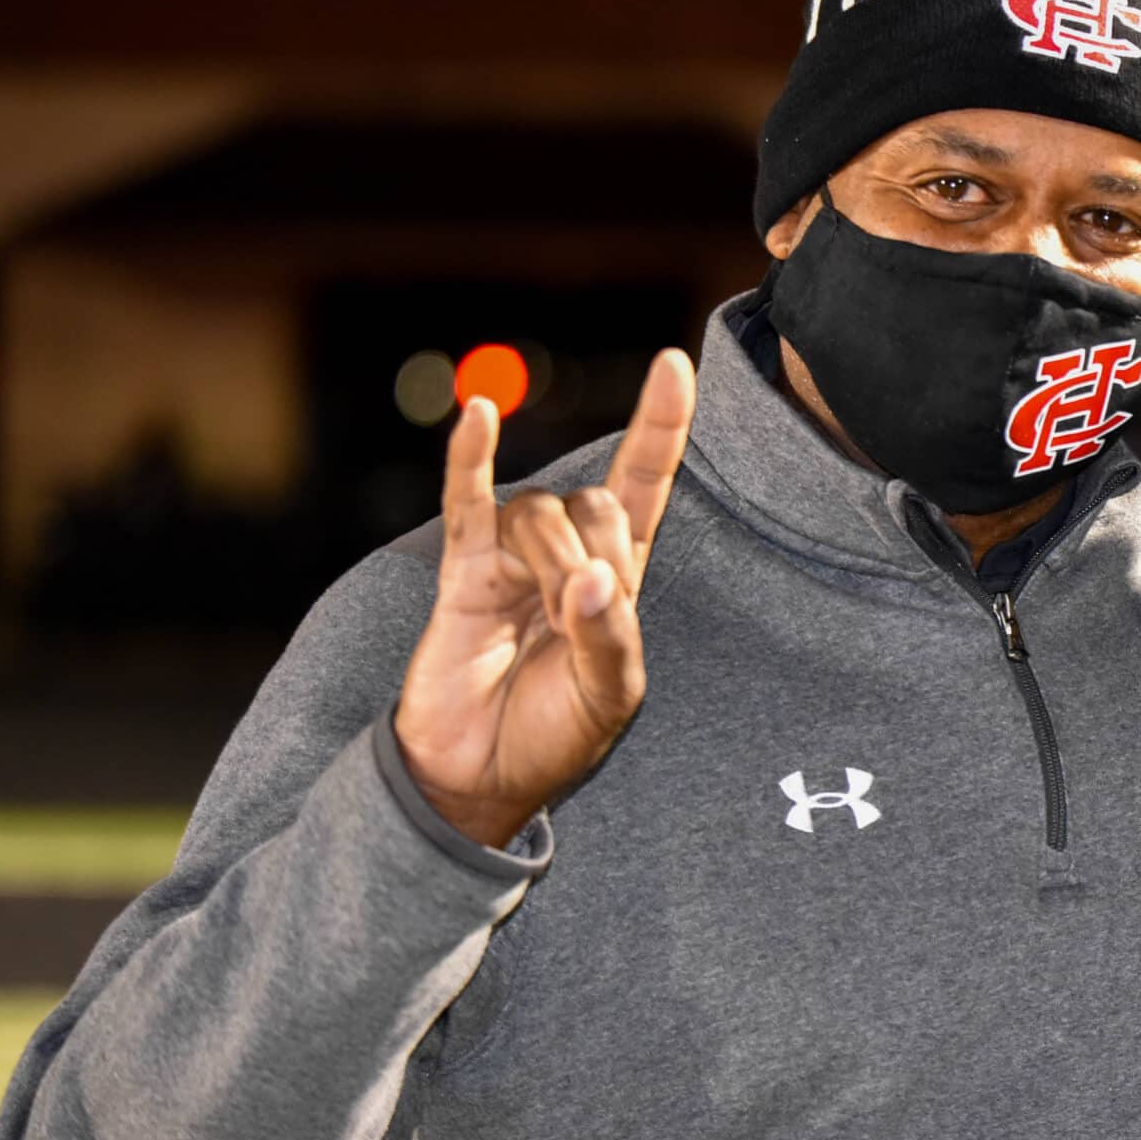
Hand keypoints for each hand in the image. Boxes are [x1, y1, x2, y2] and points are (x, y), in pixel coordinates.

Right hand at [393, 351, 696, 847]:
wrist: (478, 776)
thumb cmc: (554, 735)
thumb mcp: (608, 695)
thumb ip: (608, 635)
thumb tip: (586, 578)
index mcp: (619, 577)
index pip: (645, 483)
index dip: (662, 425)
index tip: (679, 363)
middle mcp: (569, 554)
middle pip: (592, 501)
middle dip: (593, 552)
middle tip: (577, 619)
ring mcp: (512, 558)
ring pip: (537, 511)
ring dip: (546, 559)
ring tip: (540, 621)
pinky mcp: (461, 572)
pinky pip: (466, 500)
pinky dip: (470, 458)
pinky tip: (476, 416)